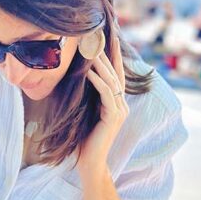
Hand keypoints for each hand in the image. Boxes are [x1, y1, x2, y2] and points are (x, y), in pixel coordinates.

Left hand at [76, 28, 128, 179]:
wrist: (90, 163)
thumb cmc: (84, 140)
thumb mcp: (86, 113)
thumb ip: (88, 98)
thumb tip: (78, 77)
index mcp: (116, 103)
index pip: (115, 74)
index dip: (112, 56)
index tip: (107, 38)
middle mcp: (122, 105)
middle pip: (115, 73)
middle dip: (108, 54)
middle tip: (99, 36)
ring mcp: (120, 111)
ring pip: (111, 81)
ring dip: (101, 64)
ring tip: (91, 49)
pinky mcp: (114, 117)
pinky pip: (107, 93)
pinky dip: (97, 81)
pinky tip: (89, 71)